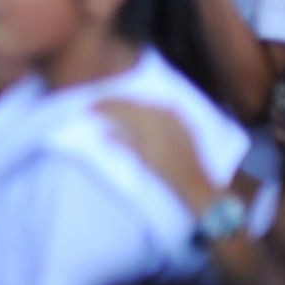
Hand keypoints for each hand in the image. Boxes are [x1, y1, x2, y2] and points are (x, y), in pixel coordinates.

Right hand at [94, 98, 215, 211]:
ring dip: (132, 105)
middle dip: (115, 103)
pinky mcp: (184, 121)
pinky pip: (162, 108)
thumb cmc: (164, 173)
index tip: (90, 108)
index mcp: (146, 120)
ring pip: (147, 103)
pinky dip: (149, 109)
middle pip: (132, 102)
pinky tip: (144, 114)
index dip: (103, 106)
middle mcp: (161, 112)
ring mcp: (174, 115)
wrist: (193, 182)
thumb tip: (104, 133)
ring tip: (119, 109)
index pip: (120, 106)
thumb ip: (121, 142)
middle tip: (101, 106)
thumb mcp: (138, 159)